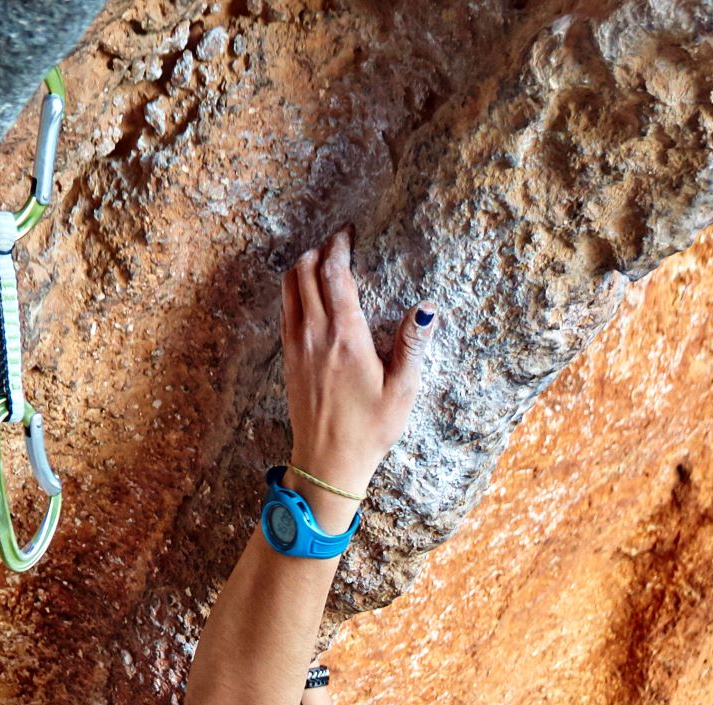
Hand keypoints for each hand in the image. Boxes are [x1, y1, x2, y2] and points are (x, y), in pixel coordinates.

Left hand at [280, 227, 433, 525]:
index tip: (348, 233)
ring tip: (321, 259)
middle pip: (304, 273)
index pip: (334, 275)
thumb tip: (428, 307)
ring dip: (301, 267)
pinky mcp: (288, 359)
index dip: (339, 247)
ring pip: (288, 289)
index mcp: (345, 337)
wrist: (327, 463)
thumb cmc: (369, 430)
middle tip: (338, 241)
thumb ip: (413, 344)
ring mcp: (297, 346)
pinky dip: (293, 291)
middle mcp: (315, 336)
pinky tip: (307, 293)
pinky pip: (285, 311)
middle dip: (319, 250)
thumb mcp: (402, 390)